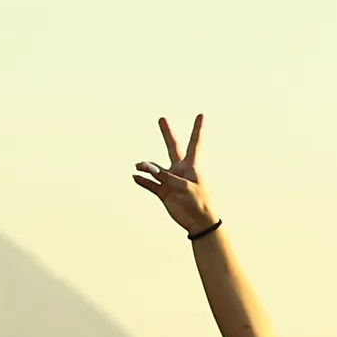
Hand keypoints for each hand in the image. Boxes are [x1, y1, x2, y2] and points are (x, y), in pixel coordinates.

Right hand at [130, 114, 218, 233]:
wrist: (198, 222)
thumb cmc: (199, 202)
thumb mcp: (186, 188)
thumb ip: (169, 178)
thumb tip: (152, 171)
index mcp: (191, 166)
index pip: (194, 143)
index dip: (197, 129)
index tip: (201, 114)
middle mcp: (179, 170)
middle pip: (171, 147)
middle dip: (167, 133)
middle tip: (161, 119)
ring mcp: (170, 180)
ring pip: (155, 168)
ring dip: (146, 166)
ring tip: (139, 166)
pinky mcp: (163, 192)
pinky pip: (150, 184)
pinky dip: (143, 180)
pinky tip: (136, 177)